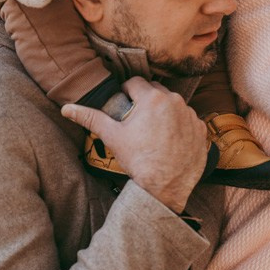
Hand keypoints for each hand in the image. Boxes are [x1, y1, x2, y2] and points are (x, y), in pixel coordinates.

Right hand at [62, 75, 207, 214]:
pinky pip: (188, 120)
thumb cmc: (139, 161)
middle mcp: (175, 102)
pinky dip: (179, 126)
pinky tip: (170, 139)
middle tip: (137, 118)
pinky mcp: (201, 130)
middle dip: (145, 100)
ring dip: (164, 111)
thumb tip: (67, 108)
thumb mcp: (112, 137)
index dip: (126, 92)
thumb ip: (91, 118)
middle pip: (156, 91)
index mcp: (153, 98)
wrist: (165, 187)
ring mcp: (191, 115)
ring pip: (173, 104)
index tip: (124, 104)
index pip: (135, 82)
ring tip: (154, 130)